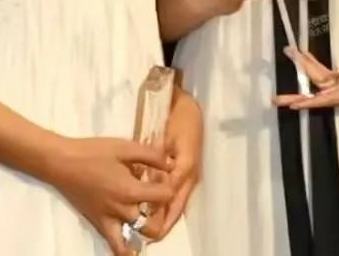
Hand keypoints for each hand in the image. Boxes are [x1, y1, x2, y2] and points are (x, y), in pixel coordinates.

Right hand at [53, 136, 174, 255]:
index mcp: (131, 190)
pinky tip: (131, 243)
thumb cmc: (94, 152)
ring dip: (146, 231)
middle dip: (161, 213)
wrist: (63, 163)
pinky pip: (115, 245)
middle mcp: (123, 211)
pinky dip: (125, 248)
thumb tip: (171, 164)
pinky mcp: (99, 225)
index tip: (164, 176)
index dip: (169, 185)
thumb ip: (151, 156)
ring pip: (136, 240)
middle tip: (158, 198)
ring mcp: (110, 221)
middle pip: (154, 224)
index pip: (164, 196)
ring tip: (148, 217)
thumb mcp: (125, 147)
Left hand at [159, 88, 202, 236]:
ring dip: (165, 214)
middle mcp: (190, 175)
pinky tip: (155, 207)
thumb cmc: (177, 117)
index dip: (160, 215)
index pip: (172, 199)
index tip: (148, 229)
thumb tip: (153, 182)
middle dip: (163, 222)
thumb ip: (159, 161)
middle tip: (149, 236)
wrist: (187, 103)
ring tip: (150, 228)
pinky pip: (178, 190)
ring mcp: (189, 172)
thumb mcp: (167, 137)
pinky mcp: (186, 167)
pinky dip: (168, 202)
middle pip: (177, 206)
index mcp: (186, 168)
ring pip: (178, 201)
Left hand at [274, 40, 338, 109]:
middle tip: (276, 98)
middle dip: (299, 94)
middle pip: (321, 94)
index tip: (294, 106)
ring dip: (306, 70)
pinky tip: (304, 57)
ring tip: (290, 54)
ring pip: (322, 82)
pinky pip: (328, 75)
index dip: (311, 102)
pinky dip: (315, 66)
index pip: (330, 98)